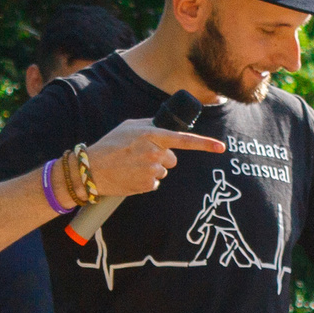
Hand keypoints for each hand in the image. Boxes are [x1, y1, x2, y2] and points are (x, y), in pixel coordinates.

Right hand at [83, 118, 227, 199]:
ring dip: (152, 169)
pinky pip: (155, 182)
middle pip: (173, 158)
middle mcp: (155, 153)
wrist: (92, 170)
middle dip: (161, 157)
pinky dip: (145, 180)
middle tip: (140, 156)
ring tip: (132, 165)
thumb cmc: (110, 145)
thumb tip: (165, 130)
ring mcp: (152, 171)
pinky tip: (131, 175)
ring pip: (163, 171)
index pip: (184, 140)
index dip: (205, 144)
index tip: (221, 147)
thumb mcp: (129, 127)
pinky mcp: (147, 185)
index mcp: (152, 135)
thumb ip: (150, 127)